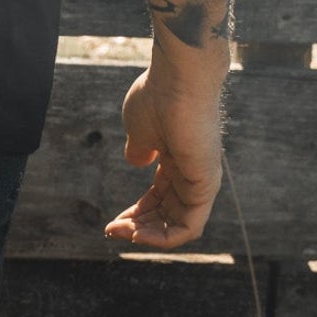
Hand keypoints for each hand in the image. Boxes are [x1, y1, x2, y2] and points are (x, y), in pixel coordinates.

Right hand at [104, 60, 223, 248]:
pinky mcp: (205, 186)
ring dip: (147, 236)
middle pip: (166, 215)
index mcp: (176, 160)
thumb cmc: (157, 97)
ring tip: (120, 232)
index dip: (135, 213)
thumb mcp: (139, 129)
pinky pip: (188, 226)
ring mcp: (201, 181)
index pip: (158, 199)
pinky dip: (164, 237)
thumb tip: (138, 160)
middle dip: (137, 228)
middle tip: (111, 230)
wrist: (178, 79)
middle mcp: (191, 174)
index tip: (111, 222)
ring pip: (177, 226)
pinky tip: (138, 234)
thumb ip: (139, 148)